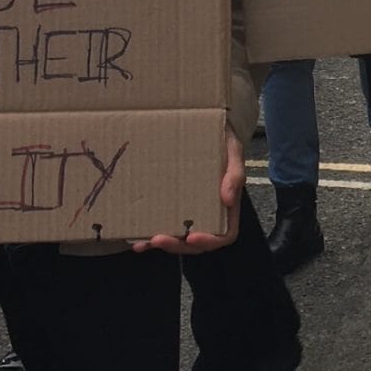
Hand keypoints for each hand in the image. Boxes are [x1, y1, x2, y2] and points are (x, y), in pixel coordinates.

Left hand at [131, 133, 244, 252]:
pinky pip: (163, 225)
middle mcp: (208, 213)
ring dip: (160, 244)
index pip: (224, 235)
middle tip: (158, 239)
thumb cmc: (223, 140)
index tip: (192, 237)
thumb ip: (235, 175)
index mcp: (226, 207)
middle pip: (197, 243)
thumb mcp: (233, 152)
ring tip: (142, 243)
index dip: (209, 241)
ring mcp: (189, 211)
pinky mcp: (171, 205)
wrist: (206, 125)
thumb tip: (228, 200)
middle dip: (177, 245)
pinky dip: (150, 236)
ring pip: (177, 239)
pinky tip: (135, 238)